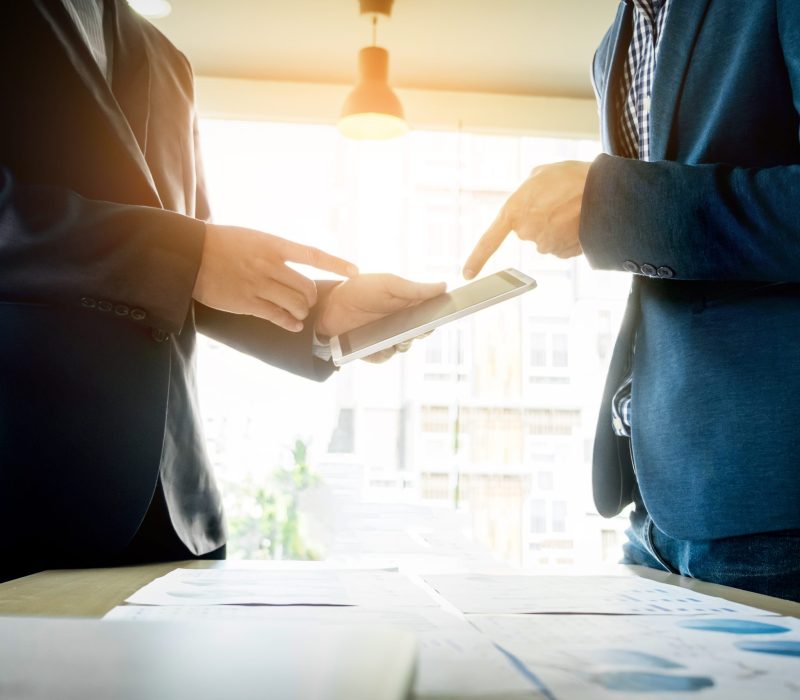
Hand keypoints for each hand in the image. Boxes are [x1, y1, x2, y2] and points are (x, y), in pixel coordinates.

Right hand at [193, 224, 357, 331]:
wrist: (190, 255)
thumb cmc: (221, 243)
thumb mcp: (254, 238)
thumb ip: (276, 251)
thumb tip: (295, 261)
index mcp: (273, 245)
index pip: (313, 255)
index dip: (336, 264)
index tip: (355, 272)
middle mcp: (269, 265)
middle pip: (307, 287)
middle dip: (311, 298)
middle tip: (307, 300)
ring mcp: (258, 285)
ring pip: (295, 304)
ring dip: (301, 311)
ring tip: (299, 312)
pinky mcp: (247, 303)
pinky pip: (277, 317)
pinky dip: (290, 323)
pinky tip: (294, 324)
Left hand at [315, 274, 445, 361]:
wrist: (330, 306)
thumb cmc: (360, 289)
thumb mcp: (388, 284)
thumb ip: (415, 289)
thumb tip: (444, 287)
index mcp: (408, 305)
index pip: (431, 314)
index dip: (437, 316)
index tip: (439, 316)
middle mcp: (401, 323)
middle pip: (421, 333)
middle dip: (421, 331)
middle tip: (416, 326)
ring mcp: (389, 338)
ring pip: (405, 346)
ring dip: (402, 341)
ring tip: (392, 333)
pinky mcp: (375, 351)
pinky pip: (386, 356)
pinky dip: (383, 350)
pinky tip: (376, 342)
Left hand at [463, 160, 590, 278]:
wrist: (606, 192)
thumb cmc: (573, 177)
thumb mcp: (541, 173)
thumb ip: (527, 189)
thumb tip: (530, 197)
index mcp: (514, 211)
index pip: (490, 240)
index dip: (477, 258)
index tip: (467, 274)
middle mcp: (526, 232)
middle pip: (528, 231)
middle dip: (540, 218)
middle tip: (558, 201)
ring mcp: (545, 245)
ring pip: (547, 239)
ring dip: (557, 227)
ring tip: (572, 209)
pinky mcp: (563, 253)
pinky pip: (561, 247)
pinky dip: (569, 236)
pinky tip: (579, 221)